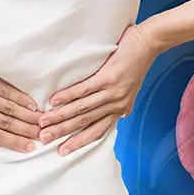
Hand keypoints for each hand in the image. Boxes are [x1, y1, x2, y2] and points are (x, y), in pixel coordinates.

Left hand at [0, 39, 42, 158]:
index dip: (13, 142)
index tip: (28, 147)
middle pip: (6, 124)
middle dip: (26, 132)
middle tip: (43, 137)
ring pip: (10, 109)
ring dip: (28, 117)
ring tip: (43, 123)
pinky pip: (7, 91)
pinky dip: (20, 98)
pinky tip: (31, 104)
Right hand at [40, 25, 160, 155]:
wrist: (149, 43)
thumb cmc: (136, 64)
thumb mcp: (131, 90)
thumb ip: (123, 104)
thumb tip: (120, 116)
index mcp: (119, 109)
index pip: (97, 131)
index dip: (78, 142)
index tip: (61, 150)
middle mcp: (116, 105)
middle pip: (85, 123)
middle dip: (63, 132)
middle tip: (44, 138)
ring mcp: (112, 92)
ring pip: (82, 109)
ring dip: (61, 116)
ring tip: (44, 122)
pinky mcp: (108, 77)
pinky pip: (84, 90)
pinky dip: (67, 96)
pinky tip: (54, 101)